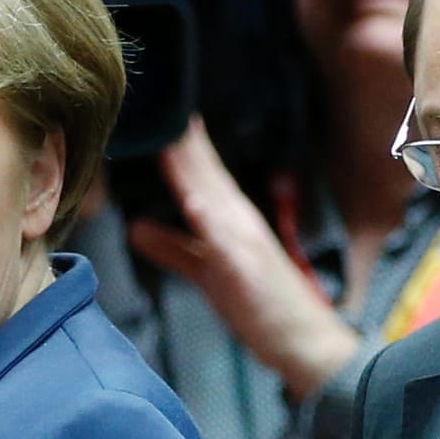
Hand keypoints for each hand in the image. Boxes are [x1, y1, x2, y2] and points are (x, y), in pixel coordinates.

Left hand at [124, 117, 359, 401]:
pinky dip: (211, 224)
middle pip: (204, 173)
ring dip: (191, 168)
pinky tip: (195, 204)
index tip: (156, 105)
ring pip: (213, 197)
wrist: (302, 342)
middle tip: (158, 96)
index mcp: (229, 218)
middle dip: (180, 138)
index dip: (177, 140)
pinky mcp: (249, 271)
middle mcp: (238, 221)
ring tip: (168, 135)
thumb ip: (174, 248)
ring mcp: (245, 243)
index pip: (199, 172)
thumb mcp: (208, 273)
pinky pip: (227, 245)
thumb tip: (136, 227)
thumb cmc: (259, 307)